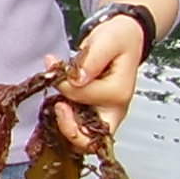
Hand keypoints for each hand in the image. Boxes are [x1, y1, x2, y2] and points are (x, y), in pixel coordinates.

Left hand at [48, 13, 146, 151]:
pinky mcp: (94, 116)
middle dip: (66, 126)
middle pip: (88, 139)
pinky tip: (57, 101)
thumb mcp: (106, 41)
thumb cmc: (118, 39)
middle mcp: (113, 111)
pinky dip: (64, 121)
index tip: (54, 68)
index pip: (82, 97)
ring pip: (80, 138)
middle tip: (56, 104)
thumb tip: (76, 79)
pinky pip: (77, 129)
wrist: (125, 39)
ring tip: (56, 101)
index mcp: (118, 93)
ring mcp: (104, 116)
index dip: (64, 85)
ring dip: (63, 124)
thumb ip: (91, 60)